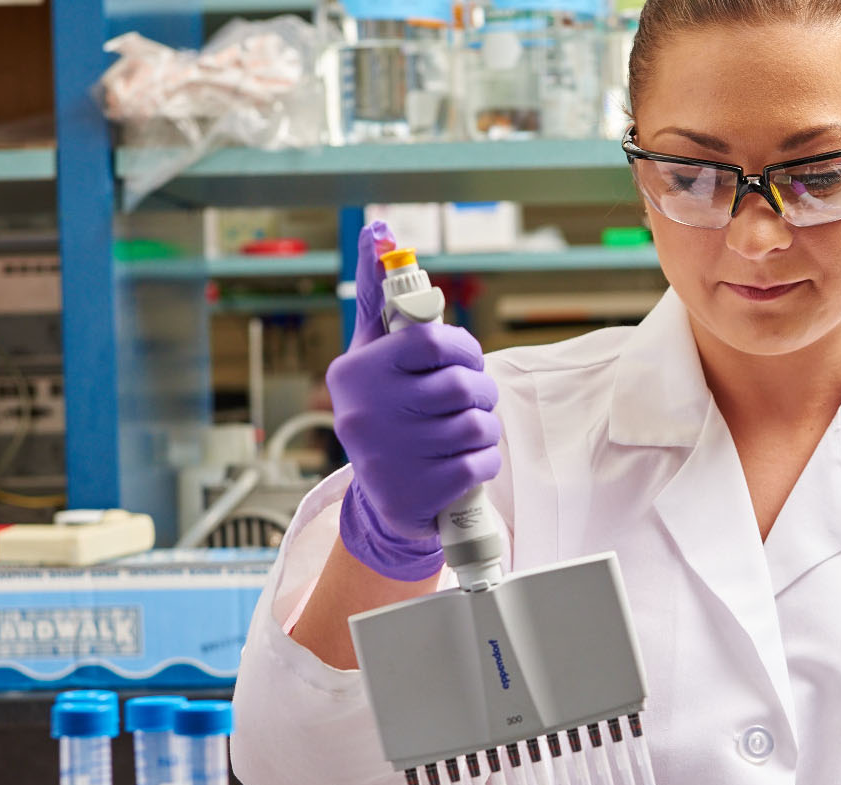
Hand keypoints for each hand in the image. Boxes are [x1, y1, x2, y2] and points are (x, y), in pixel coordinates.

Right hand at [328, 221, 502, 579]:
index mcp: (355, 372)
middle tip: (475, 397)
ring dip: (486, 427)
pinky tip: (467, 461)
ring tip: (469, 429)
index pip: (431, 341)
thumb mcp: (374, 353)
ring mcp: (388, 458)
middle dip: (481, 390)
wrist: (383, 498)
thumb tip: (380, 230)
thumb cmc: (385, 407)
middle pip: (460, 385)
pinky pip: (479, 465)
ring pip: (475, 425)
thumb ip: (380, 294)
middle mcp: (364, 414)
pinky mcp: (414, 495)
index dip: (464, 347)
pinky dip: (485, 462)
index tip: (466, 358)